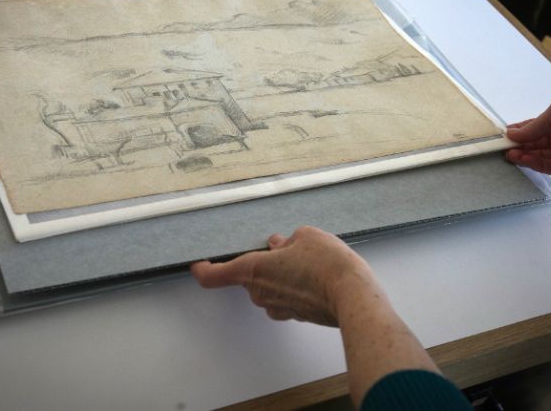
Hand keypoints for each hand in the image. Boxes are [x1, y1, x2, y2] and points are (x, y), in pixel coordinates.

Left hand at [192, 226, 439, 405]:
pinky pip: (286, 296)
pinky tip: (315, 275)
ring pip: (268, 287)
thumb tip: (281, 245)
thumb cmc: (327, 264)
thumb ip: (288, 240)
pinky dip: (294, 286)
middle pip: (248, 277)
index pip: (213, 276)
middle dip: (261, 262)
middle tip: (283, 247)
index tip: (197, 263)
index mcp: (253, 270)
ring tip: (306, 260)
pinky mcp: (296, 315)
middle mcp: (259, 292)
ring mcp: (277, 307)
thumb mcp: (306, 236)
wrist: (353, 297)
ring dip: (279, 274)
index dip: (202, 269)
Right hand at [506, 99, 550, 175]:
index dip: (520, 128)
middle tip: (501, 145)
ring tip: (508, 153)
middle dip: (519, 142)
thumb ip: (535, 124)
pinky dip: (532, 163)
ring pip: (539, 155)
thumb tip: (513, 133)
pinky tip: (521, 159)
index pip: (537, 125)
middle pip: (536, 141)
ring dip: (522, 154)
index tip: (504, 133)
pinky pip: (547, 166)